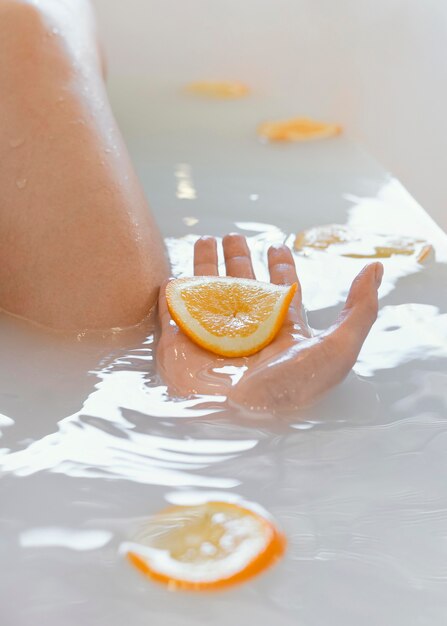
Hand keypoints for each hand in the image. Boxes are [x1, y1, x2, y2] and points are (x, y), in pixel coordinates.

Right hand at [157, 234, 382, 412]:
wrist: (237, 422)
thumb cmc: (290, 390)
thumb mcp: (338, 349)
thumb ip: (359, 309)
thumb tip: (376, 269)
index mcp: (280, 329)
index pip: (281, 291)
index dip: (281, 268)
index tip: (278, 246)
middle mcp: (246, 330)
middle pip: (243, 286)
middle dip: (240, 259)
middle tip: (234, 236)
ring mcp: (211, 336)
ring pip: (209, 292)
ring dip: (207, 266)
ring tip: (207, 240)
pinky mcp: (181, 345)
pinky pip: (174, 314)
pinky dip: (172, 295)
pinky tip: (173, 278)